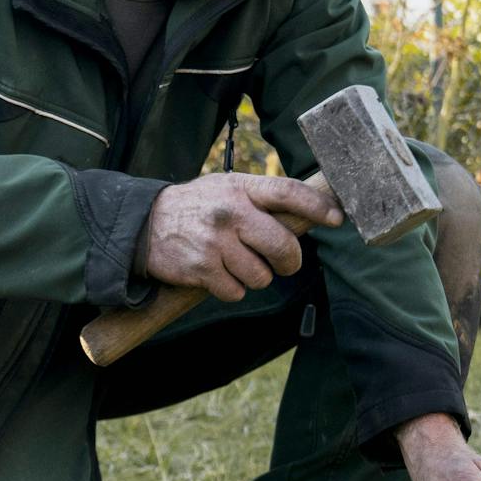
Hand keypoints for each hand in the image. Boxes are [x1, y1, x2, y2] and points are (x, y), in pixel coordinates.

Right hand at [140, 172, 343, 301]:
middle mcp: (230, 213)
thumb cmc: (195, 207)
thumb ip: (259, 198)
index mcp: (240, 188)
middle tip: (285, 264)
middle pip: (283, 245)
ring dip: (255, 277)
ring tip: (235, 264)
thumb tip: (305, 213)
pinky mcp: (202, 270)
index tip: (337, 218)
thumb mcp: (225, 188)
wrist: (144, 225)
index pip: (288, 193)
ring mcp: (216, 243)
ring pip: (261, 276)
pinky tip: (217, 275)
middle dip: (289, 262)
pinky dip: (231, 289)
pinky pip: (236, 292)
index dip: (317, 206)